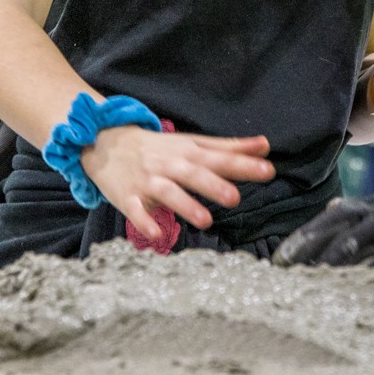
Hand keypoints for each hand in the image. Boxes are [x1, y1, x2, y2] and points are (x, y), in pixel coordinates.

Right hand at [81, 125, 274, 242]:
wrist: (104, 140)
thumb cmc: (158, 148)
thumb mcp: (193, 143)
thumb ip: (229, 147)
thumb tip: (265, 146)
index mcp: (189, 152)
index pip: (220, 158)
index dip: (243, 165)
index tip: (268, 171)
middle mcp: (170, 165)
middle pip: (194, 174)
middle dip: (214, 185)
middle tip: (235, 198)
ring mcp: (148, 181)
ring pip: (168, 192)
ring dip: (185, 205)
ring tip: (205, 221)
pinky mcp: (128, 197)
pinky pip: (136, 210)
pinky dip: (144, 221)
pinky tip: (155, 233)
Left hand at [273, 144, 373, 281]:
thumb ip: (371, 208)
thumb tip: (332, 210)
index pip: (331, 220)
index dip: (304, 240)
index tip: (277, 261)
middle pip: (341, 238)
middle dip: (312, 263)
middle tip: (287, 285)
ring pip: (370, 256)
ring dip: (344, 279)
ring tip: (320, 301)